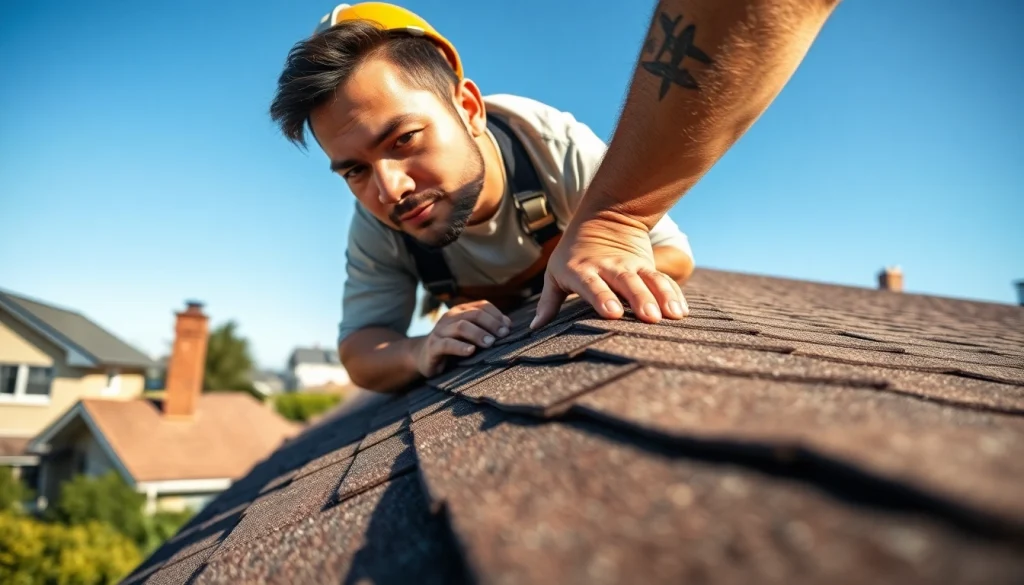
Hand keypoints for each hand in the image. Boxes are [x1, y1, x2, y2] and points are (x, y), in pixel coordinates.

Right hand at [414, 300, 511, 376]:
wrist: (424, 356)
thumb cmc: (454, 344)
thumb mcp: (470, 334)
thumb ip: (487, 328)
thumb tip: (509, 325)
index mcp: (461, 311)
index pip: (482, 305)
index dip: (497, 315)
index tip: (508, 328)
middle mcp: (450, 317)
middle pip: (474, 314)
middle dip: (491, 323)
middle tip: (503, 335)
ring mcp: (440, 331)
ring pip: (461, 326)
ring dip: (478, 334)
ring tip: (490, 343)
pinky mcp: (433, 347)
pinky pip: (447, 345)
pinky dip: (460, 347)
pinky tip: (471, 351)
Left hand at [531, 212, 688, 328]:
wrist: (603, 217)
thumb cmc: (572, 255)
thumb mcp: (555, 273)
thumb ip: (548, 302)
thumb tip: (534, 329)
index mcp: (581, 271)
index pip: (592, 285)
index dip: (602, 298)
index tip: (613, 313)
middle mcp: (608, 268)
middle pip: (625, 283)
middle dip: (638, 299)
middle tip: (650, 317)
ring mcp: (630, 266)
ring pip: (648, 280)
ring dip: (662, 296)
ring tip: (673, 315)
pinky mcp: (647, 265)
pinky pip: (662, 279)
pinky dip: (673, 294)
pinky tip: (682, 311)